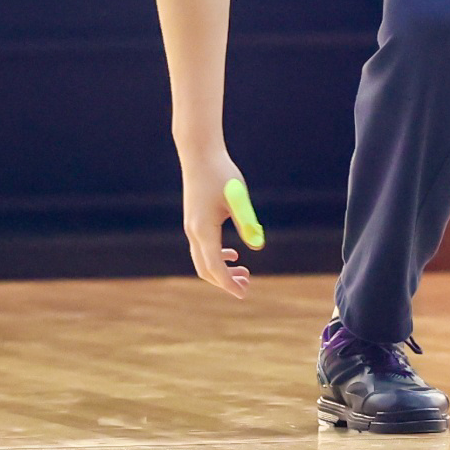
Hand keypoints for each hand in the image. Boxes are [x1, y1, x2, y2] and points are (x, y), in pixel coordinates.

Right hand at [177, 141, 254, 297]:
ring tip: (244, 272)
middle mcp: (194, 232)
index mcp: (204, 229)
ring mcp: (191, 227)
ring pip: (202, 260)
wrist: (199, 154)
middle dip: (225, 282)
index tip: (243, 294)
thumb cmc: (221, 173)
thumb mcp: (238, 198)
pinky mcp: (194, 221)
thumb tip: (257, 246)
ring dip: (221, 271)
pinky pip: (202, 249)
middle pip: (205, 269)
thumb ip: (247, 222)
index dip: (228, 283)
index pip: (214, 267)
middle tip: (247, 286)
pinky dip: (216, 258)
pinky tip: (233, 254)